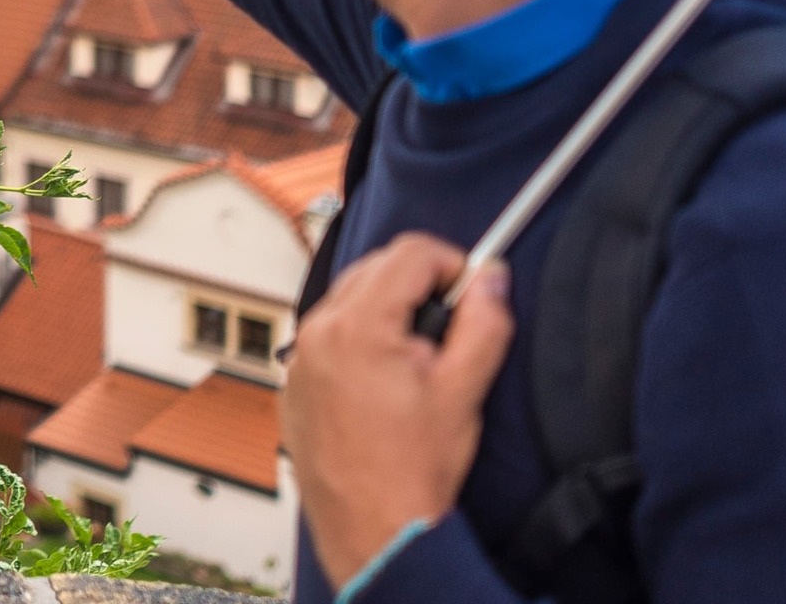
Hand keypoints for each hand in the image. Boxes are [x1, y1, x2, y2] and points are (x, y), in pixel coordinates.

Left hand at [283, 235, 513, 587]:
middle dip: (417, 289)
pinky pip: (329, 337)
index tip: (470, 291)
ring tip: (419, 367)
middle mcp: (316, 333)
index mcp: (356, 326)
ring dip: (388, 315)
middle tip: (448, 333)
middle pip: (375, 270)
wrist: (373, 532)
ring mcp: (299, 359)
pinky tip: (387, 385)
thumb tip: (491, 277)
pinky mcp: (294, 383)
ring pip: (349, 301)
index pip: (408, 253)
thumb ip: (484, 324)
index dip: (450, 264)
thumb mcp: (463, 391)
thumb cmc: (413, 470)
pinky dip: (359, 342)